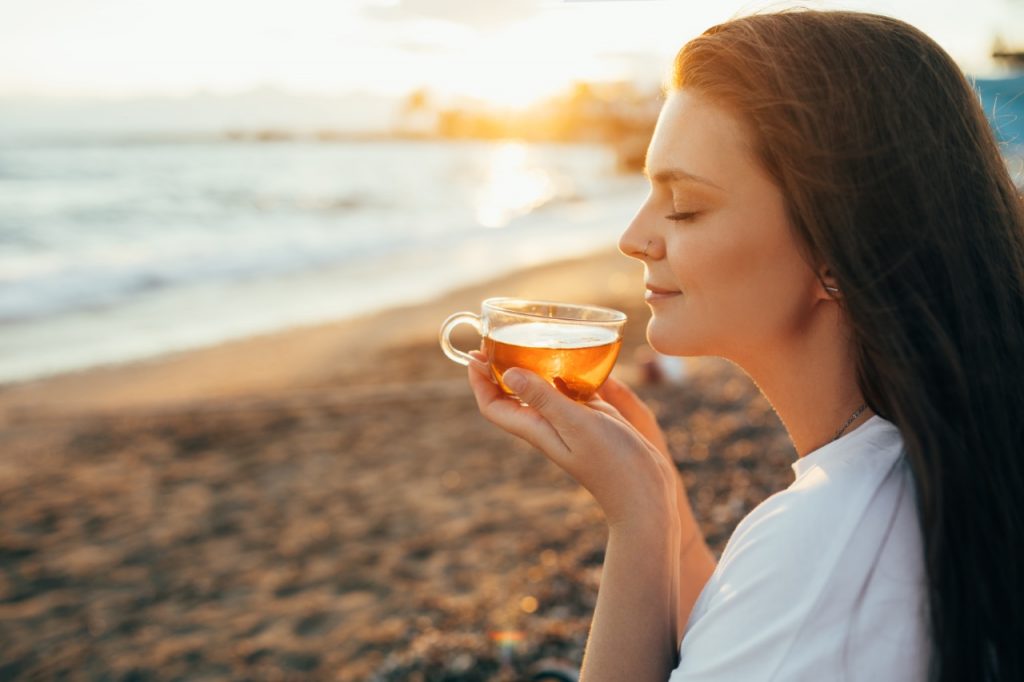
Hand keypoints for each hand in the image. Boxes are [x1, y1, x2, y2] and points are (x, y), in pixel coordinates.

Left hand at [466, 351, 678, 530]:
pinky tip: (576, 355)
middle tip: (501, 338)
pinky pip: (571, 390)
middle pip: (513, 395)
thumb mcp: (577, 424)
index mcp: (537, 428)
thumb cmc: (613, 462)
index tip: (476, 354)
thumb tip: (508, 374)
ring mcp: (570, 421)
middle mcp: (548, 424)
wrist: (644, 493)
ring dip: (534, 368)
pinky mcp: (593, 418)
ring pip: (543, 390)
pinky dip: (567, 372)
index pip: (493, 406)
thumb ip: (545, 398)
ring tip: (534, 339)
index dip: (479, 382)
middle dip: (502, 369)